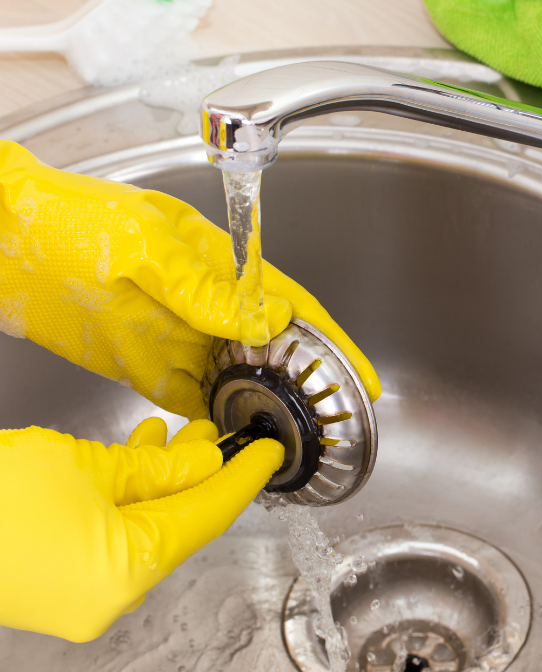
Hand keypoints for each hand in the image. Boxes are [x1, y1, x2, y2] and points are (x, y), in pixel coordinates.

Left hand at [0, 141, 379, 420]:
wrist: (2, 241)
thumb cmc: (68, 222)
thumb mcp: (145, 249)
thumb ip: (206, 289)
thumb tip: (269, 317)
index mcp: (216, 265)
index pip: (288, 306)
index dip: (330, 340)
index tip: (360, 373)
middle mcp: (203, 304)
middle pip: (271, 347)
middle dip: (308, 378)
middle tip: (338, 415)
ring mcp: (175, 335)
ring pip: (236, 376)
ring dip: (265, 401)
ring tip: (296, 432)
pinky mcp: (143, 361)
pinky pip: (190, 395)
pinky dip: (214, 416)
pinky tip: (233, 434)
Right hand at [0, 417, 283, 641]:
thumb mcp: (84, 466)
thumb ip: (156, 468)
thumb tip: (204, 461)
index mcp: (127, 570)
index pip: (207, 517)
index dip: (243, 479)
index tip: (268, 453)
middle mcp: (111, 596)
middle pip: (177, 524)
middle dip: (200, 473)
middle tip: (222, 432)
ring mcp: (83, 598)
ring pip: (144, 528)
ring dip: (161, 480)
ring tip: (178, 434)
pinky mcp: (58, 588)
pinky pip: (111, 539)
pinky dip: (125, 499)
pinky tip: (133, 458)